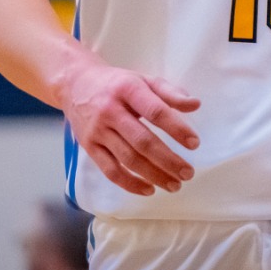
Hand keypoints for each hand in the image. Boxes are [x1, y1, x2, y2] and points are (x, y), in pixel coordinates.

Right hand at [55, 59, 199, 196]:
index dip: (176, 128)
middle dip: (168, 160)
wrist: (75, 85)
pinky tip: (149, 189)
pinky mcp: (89, 147)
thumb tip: (195, 105)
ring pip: (128, 159)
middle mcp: (110, 111)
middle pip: (142, 141)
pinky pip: (110, 170)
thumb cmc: (117, 84)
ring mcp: (98, 131)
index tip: (194, 143)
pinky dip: (130, 183)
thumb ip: (170, 92)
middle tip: (188, 173)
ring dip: (153, 175)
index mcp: (128, 90)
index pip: (156, 112)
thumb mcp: (144, 79)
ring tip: (175, 184)